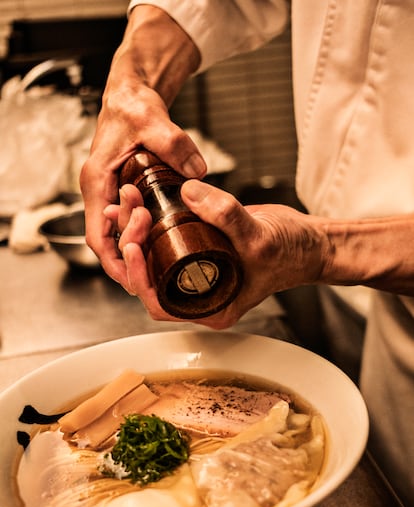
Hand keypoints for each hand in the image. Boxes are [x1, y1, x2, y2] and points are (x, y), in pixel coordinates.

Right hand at [79, 6, 204, 289]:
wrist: (131, 95)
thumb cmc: (132, 105)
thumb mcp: (151, 119)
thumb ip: (172, 143)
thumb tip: (197, 170)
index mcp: (97, 180)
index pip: (97, 236)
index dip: (114, 262)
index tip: (132, 278)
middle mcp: (99, 192)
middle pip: (108, 243)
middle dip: (131, 259)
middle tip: (158, 262)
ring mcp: (110, 194)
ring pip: (118, 237)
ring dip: (139, 250)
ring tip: (163, 256)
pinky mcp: (123, 193)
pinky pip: (128, 224)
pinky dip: (143, 237)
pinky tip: (163, 242)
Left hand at [106, 180, 324, 328]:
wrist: (309, 242)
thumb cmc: (291, 252)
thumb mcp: (259, 237)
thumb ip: (225, 215)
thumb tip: (188, 192)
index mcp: (210, 307)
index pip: (160, 302)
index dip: (140, 276)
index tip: (133, 246)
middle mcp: (201, 294)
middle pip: (152, 277)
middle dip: (134, 245)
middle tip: (129, 213)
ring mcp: (199, 273)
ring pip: (156, 258)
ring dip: (137, 231)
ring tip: (128, 202)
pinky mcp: (200, 251)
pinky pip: (167, 241)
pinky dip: (151, 223)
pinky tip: (140, 202)